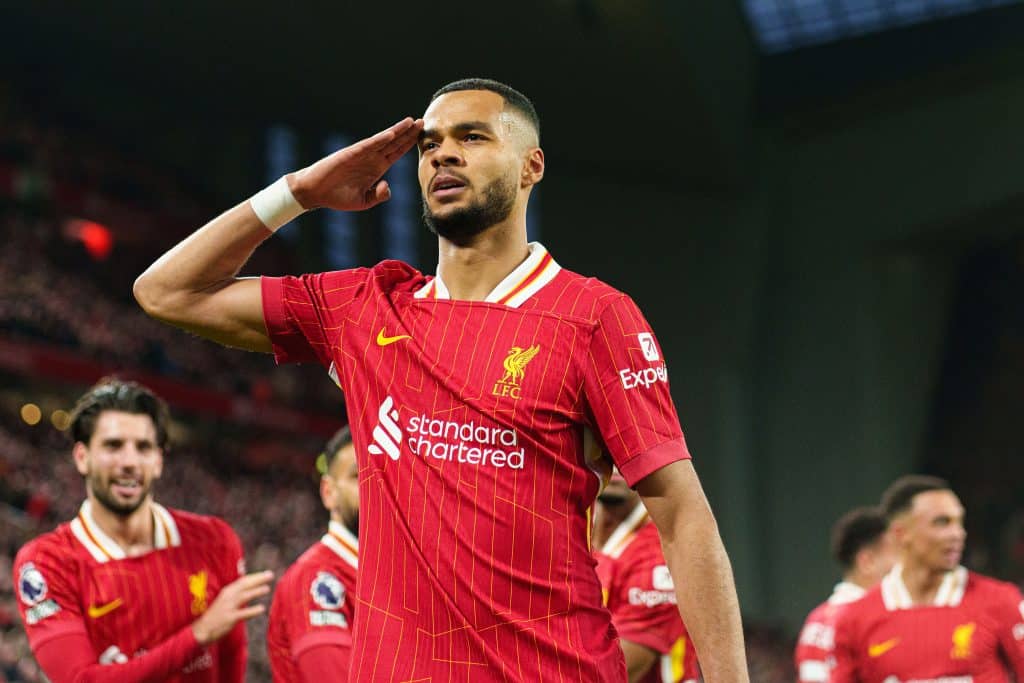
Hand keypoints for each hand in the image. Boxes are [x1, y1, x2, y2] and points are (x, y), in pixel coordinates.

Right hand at [191, 570, 272, 645]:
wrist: (202, 630)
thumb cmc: (216, 615)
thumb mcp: (225, 600)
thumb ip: (236, 594)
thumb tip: (251, 587)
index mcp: (227, 591)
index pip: (243, 581)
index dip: (255, 576)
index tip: (267, 573)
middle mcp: (228, 597)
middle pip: (244, 585)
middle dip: (258, 579)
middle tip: (270, 575)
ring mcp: (228, 607)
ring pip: (244, 596)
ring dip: (256, 592)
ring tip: (267, 589)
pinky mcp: (229, 618)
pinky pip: (243, 613)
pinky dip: (253, 611)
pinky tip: (262, 608)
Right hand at [289, 117, 423, 211]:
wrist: (315, 192)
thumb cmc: (337, 196)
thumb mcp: (364, 201)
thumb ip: (379, 195)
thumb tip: (388, 186)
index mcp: (376, 168)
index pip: (396, 153)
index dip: (408, 145)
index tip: (421, 137)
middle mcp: (371, 158)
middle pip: (394, 143)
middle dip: (408, 133)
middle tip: (422, 122)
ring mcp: (361, 154)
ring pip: (383, 140)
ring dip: (397, 131)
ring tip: (410, 121)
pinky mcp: (350, 153)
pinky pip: (368, 145)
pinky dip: (380, 139)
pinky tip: (391, 134)